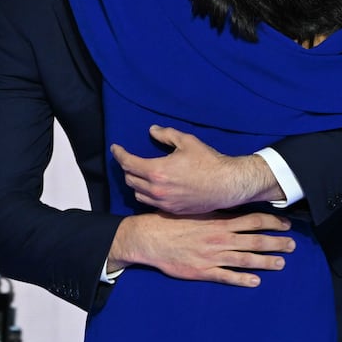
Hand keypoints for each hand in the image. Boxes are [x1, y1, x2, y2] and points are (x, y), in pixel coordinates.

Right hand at [108, 211, 294, 287]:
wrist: (149, 238)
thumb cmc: (171, 222)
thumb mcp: (196, 210)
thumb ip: (216, 212)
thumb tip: (234, 208)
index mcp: (219, 222)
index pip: (252, 220)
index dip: (272, 223)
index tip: (285, 225)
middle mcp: (220, 238)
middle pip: (255, 240)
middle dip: (276, 243)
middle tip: (292, 245)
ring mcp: (213, 256)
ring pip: (246, 259)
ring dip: (266, 261)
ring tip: (281, 263)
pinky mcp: (203, 271)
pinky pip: (227, 276)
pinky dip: (242, 279)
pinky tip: (256, 282)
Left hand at [111, 126, 283, 213]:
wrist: (226, 185)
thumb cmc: (209, 161)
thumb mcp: (187, 141)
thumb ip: (166, 135)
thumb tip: (152, 130)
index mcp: (157, 171)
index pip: (128, 163)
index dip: (119, 154)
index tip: (115, 148)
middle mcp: (157, 190)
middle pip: (130, 179)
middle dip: (127, 167)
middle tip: (130, 159)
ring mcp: (163, 203)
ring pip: (137, 194)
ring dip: (135, 183)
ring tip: (140, 174)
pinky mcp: (171, 211)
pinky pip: (150, 203)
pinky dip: (146, 194)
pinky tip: (153, 187)